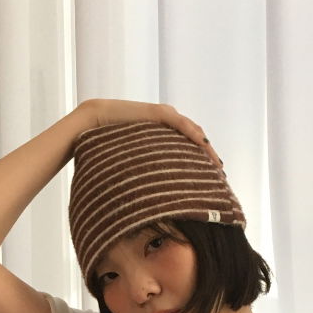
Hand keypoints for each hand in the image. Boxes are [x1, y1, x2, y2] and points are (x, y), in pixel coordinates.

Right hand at [78, 98, 222, 171]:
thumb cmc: (107, 146)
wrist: (92, 126)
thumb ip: (144, 172)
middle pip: (196, 140)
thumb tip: (147, 199)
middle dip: (209, 157)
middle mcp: (167, 124)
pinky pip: (181, 124)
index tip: (211, 179)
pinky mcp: (158, 113)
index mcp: (163, 135)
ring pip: (193, 132)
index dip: (201, 162)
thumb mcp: (132, 162)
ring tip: (216, 164)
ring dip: (206, 148)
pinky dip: (193, 134)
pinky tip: (204, 145)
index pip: (188, 148)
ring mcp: (164, 116)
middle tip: (220, 175)